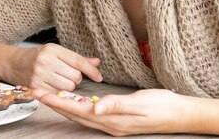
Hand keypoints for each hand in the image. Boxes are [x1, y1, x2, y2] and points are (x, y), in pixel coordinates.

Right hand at [10, 43, 101, 90]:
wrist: (12, 63)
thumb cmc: (36, 57)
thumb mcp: (55, 52)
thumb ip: (76, 58)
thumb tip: (96, 62)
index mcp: (52, 49)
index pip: (78, 61)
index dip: (91, 70)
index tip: (99, 77)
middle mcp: (46, 61)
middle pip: (75, 76)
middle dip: (75, 78)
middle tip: (65, 74)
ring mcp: (40, 75)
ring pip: (68, 87)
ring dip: (67, 86)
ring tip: (58, 79)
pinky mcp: (36, 87)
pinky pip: (57, 94)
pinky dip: (58, 91)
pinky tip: (51, 85)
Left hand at [33, 88, 189, 135]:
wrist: (182, 114)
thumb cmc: (163, 106)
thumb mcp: (140, 103)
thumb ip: (116, 105)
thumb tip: (95, 110)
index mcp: (113, 121)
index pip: (78, 111)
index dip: (58, 103)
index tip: (42, 94)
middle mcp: (110, 125)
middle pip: (76, 115)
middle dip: (55, 105)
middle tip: (37, 93)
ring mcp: (114, 124)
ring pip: (82, 116)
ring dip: (64, 107)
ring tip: (49, 98)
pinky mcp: (118, 120)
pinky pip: (92, 115)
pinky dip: (78, 108)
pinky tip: (75, 103)